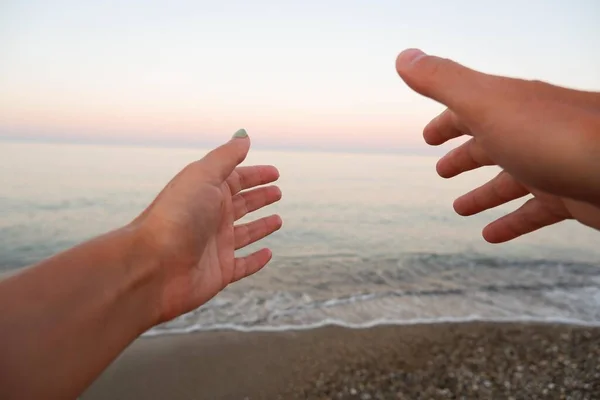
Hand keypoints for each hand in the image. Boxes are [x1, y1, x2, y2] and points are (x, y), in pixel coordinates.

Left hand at [132, 130, 281, 321]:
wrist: (153, 265)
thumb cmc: (176, 215)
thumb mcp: (203, 176)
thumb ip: (226, 156)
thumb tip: (244, 136)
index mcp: (207, 192)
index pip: (236, 179)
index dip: (256, 174)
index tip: (276, 172)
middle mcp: (211, 217)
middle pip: (242, 204)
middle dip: (260, 197)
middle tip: (278, 192)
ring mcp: (216, 245)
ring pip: (245, 233)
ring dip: (261, 226)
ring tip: (278, 220)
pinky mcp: (221, 271)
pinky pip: (244, 265)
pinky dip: (257, 260)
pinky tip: (268, 254)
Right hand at [395, 49, 599, 241]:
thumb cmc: (554, 136)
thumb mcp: (485, 104)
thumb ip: (444, 82)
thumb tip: (404, 57)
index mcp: (505, 109)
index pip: (467, 111)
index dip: (444, 124)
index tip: (427, 138)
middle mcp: (528, 134)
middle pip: (489, 145)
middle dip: (463, 157)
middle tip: (441, 171)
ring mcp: (550, 166)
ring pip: (508, 182)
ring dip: (482, 195)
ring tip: (459, 209)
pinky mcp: (568, 197)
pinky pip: (532, 213)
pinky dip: (509, 223)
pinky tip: (490, 235)